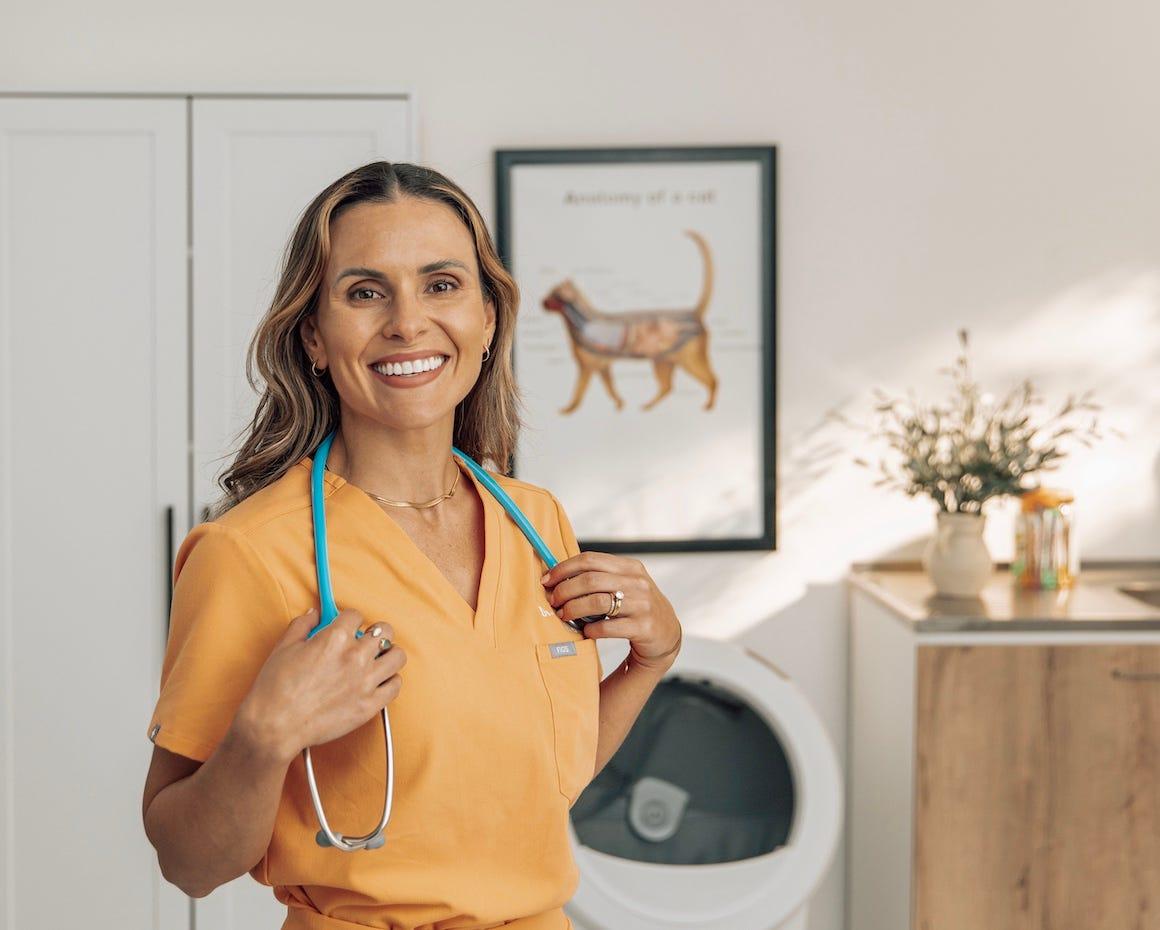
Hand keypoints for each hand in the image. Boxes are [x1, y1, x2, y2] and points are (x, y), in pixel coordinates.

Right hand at [236, 606, 406, 761]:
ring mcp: (366, 681)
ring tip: (377, 659)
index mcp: (335, 638)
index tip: (346, 626)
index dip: (349, 619)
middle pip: (384, 630)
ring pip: (397, 656)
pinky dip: (389, 680)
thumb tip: (314, 614)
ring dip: (388, 653)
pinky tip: (378, 681)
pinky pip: (395, 685)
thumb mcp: (284, 647)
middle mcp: (355, 656)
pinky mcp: (370, 705)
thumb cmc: (275, 689)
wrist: (275, 726)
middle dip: (374, 632)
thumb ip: (303, 625)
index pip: (356, 615)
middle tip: (365, 640)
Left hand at [541, 552, 681, 672]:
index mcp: (630, 567)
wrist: (666, 633)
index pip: (590, 559)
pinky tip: (585, 632)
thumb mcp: (625, 584)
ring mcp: (643, 605)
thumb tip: (558, 576)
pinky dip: (591, 630)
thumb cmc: (635, 606)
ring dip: (573, 609)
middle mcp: (638, 582)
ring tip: (563, 616)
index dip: (564, 568)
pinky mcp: (644, 627)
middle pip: (590, 580)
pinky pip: (608, 627)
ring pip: (597, 602)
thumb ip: (600, 577)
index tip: (547, 580)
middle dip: (565, 590)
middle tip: (553, 601)